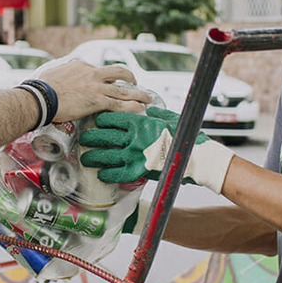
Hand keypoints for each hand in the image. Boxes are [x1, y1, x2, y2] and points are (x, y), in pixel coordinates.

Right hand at [35, 60, 150, 122]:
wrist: (41, 97)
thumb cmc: (42, 88)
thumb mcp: (54, 73)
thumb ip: (62, 74)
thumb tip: (59, 77)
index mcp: (81, 65)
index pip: (97, 70)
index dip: (104, 77)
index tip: (107, 82)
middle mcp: (92, 73)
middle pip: (117, 73)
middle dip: (128, 77)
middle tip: (134, 82)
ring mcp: (96, 87)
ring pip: (122, 90)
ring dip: (137, 94)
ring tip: (147, 97)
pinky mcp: (97, 100)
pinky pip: (119, 104)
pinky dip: (132, 106)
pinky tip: (140, 108)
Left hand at [79, 109, 233, 193]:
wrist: (197, 158)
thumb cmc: (185, 136)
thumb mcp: (170, 118)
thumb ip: (156, 113)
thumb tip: (149, 108)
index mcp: (140, 122)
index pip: (113, 117)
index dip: (102, 119)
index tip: (96, 120)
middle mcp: (134, 138)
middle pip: (105, 136)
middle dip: (91, 138)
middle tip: (84, 139)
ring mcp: (135, 155)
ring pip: (107, 155)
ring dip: (94, 157)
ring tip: (85, 158)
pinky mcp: (139, 172)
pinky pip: (117, 173)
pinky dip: (108, 174)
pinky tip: (101, 174)